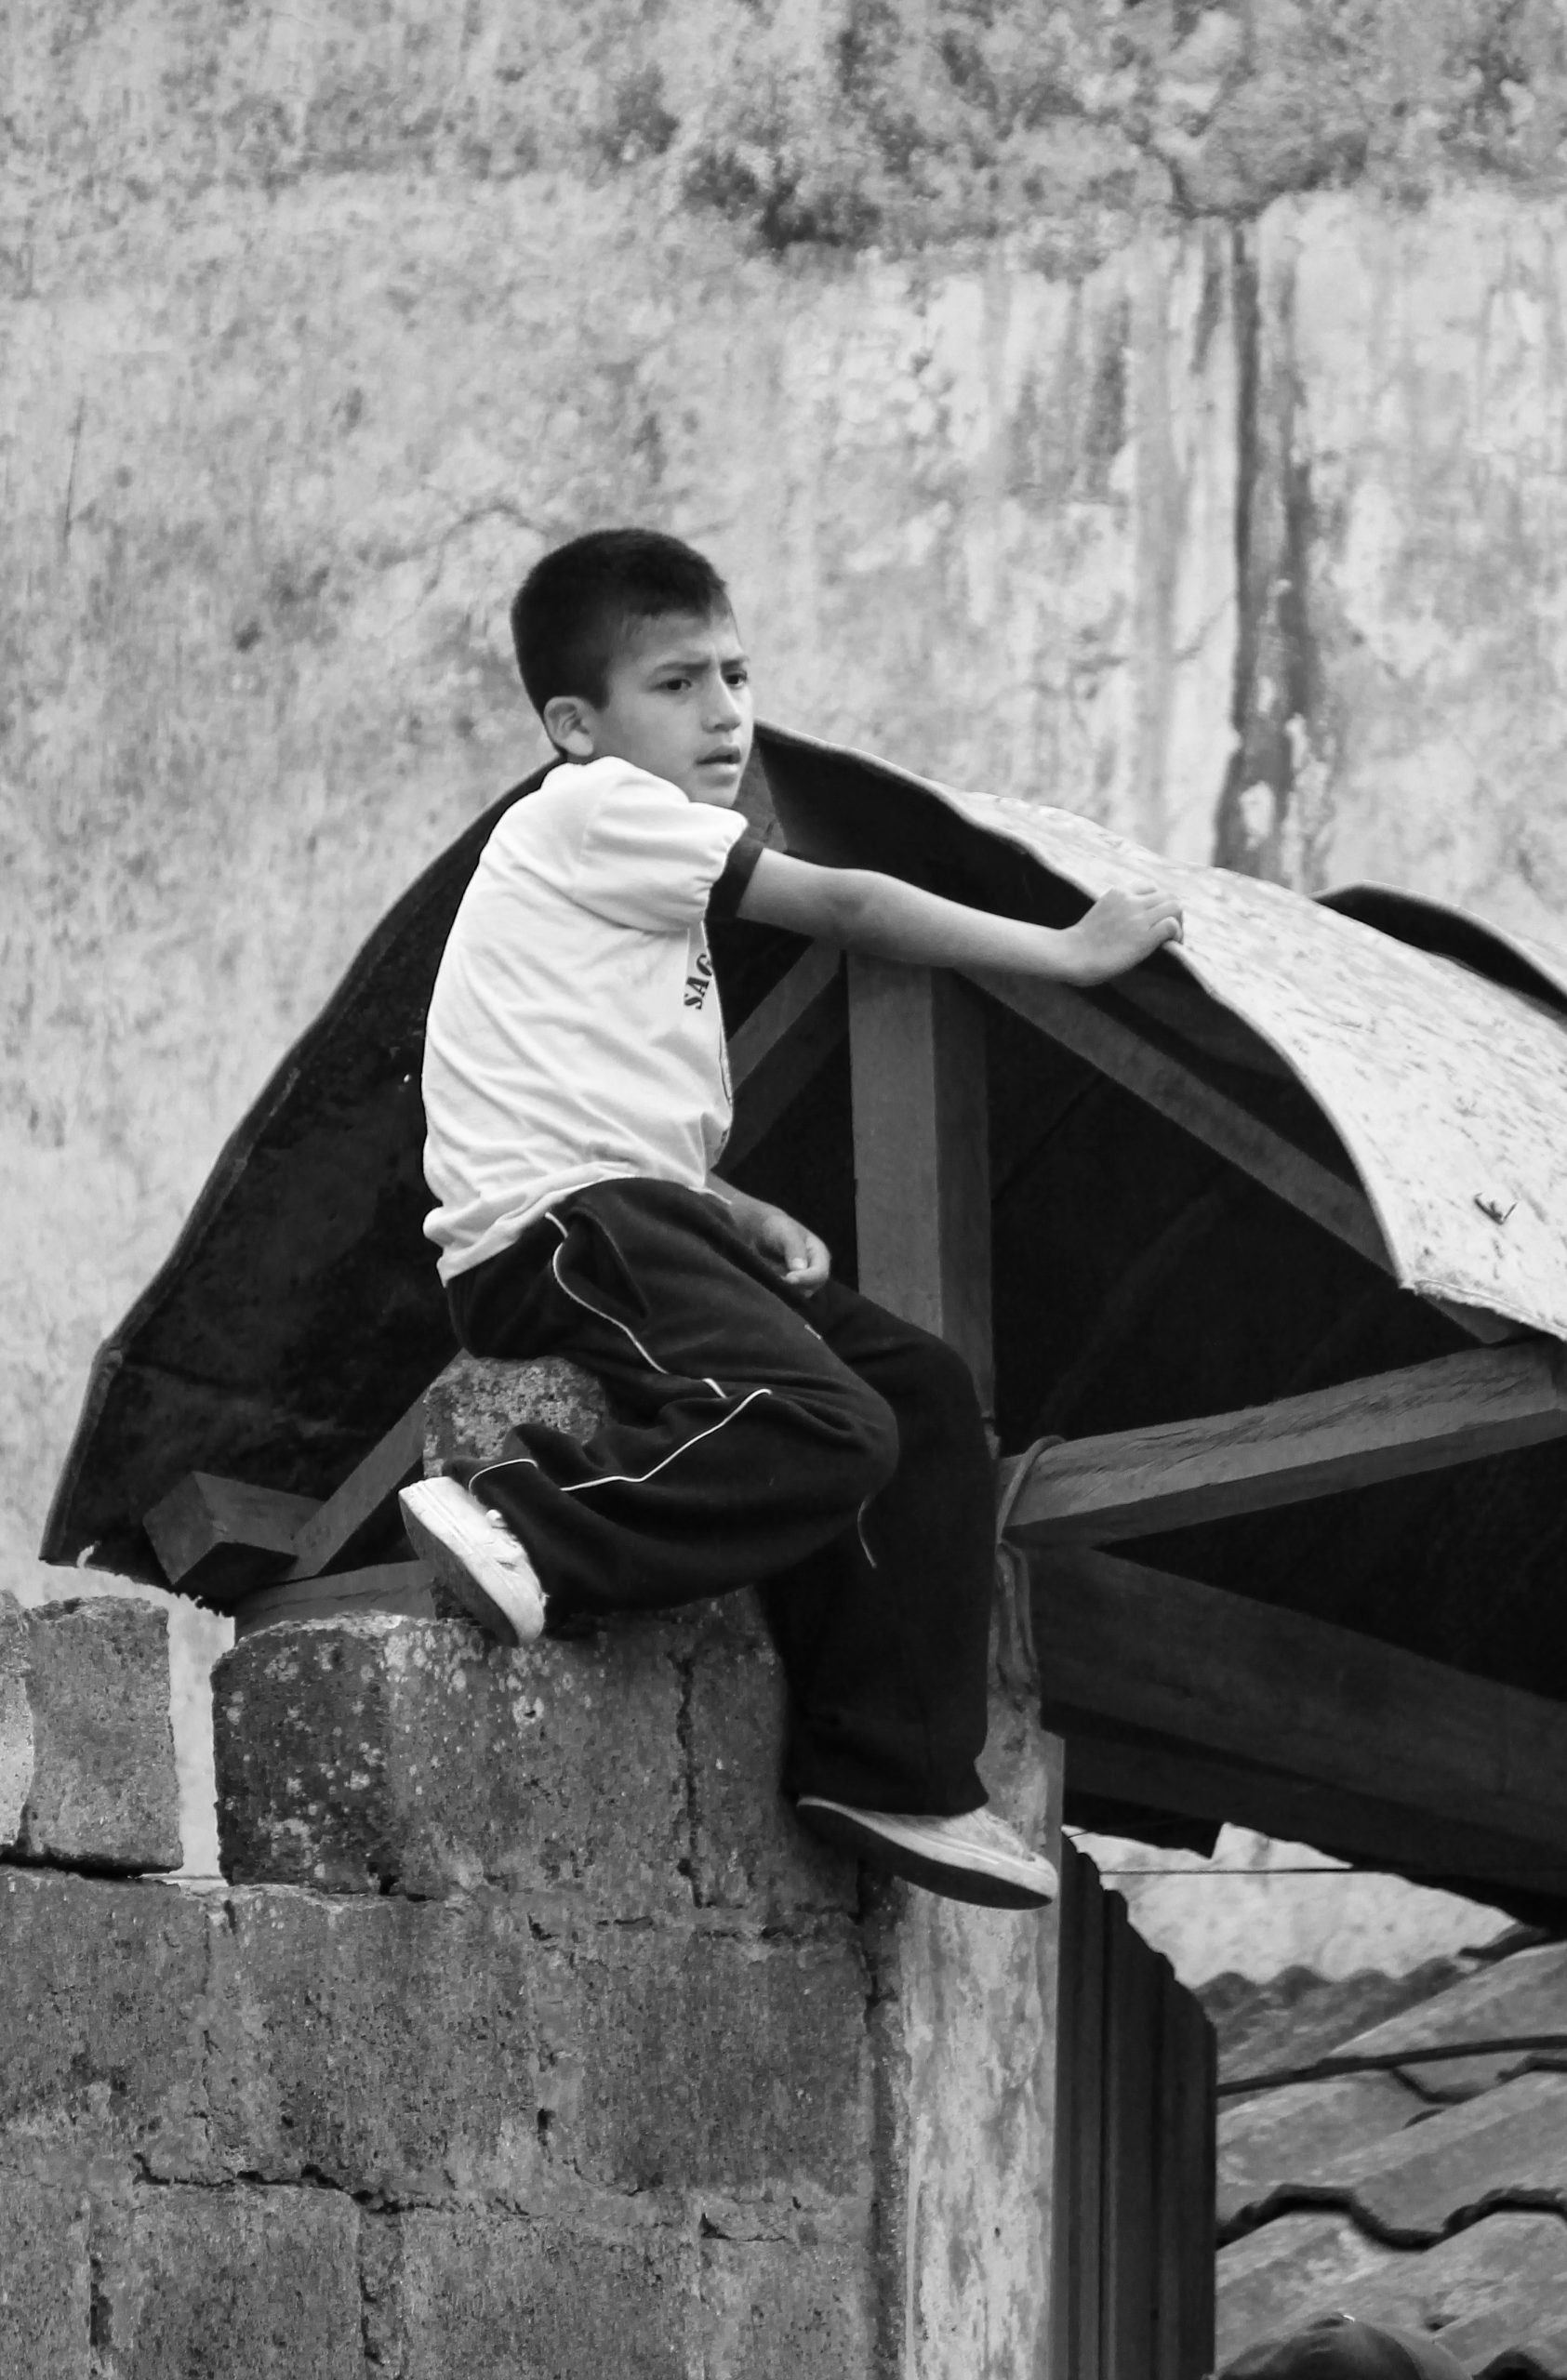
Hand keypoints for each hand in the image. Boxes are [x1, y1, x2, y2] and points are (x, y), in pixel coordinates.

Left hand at [715, 1185, 831, 1290]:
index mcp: (819, 1254)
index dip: (807, 1278)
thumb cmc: (776, 1227)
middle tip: (776, 1279)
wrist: (760, 1231)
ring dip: (787, 1291)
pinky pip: (789, 1296)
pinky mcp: (790, 1287)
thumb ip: (794, 1248)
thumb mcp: (786, 1232)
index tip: (788, 1279)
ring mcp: (803, 1280)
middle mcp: (815, 1269)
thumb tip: (800, 1269)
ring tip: (772, 1278)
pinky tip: (770, 1283)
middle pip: (812, 1287)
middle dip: (796, 1287)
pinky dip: (780, 1293)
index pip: (820, 1273)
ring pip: (800, 1294)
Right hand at [1060, 885, 1183, 985]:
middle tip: (1169, 933)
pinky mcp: (1143, 937)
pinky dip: (1177, 935)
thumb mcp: (1100, 914)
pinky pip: (1172, 925)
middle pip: (1168, 896)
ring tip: (1173, 940)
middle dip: (1173, 913)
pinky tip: (1171, 946)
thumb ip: (1117, 911)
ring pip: (1175, 907)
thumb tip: (1133, 924)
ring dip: (1179, 924)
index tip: (1155, 920)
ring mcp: (1137, 918)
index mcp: (1118, 893)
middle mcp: (1130, 901)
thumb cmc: (1080, 943)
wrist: (1071, 955)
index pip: (1150, 887)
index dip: (1158, 904)